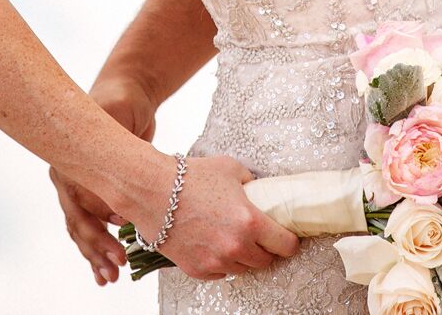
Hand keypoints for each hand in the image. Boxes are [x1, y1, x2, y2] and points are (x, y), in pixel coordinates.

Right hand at [52, 78, 158, 285]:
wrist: (125, 94)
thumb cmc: (122, 101)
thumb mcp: (120, 112)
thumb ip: (115, 139)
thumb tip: (116, 170)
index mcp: (67, 159)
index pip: (80, 197)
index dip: (100, 215)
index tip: (123, 225)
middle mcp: (66, 176)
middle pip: (77, 219)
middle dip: (96, 245)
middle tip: (117, 265)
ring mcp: (75, 188)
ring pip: (80, 229)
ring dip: (95, 254)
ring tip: (111, 277)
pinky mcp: (91, 195)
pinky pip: (88, 227)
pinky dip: (96, 249)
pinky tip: (104, 271)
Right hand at [137, 153, 300, 280]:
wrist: (152, 190)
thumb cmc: (190, 177)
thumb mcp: (231, 170)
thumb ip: (251, 183)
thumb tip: (261, 190)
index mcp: (250, 222)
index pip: (285, 246)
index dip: (289, 242)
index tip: (287, 239)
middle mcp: (235, 246)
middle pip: (265, 261)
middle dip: (265, 250)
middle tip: (258, 237)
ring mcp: (215, 261)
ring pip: (242, 268)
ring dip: (242, 256)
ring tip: (232, 238)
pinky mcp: (197, 269)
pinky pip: (220, 272)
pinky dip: (220, 262)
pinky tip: (213, 244)